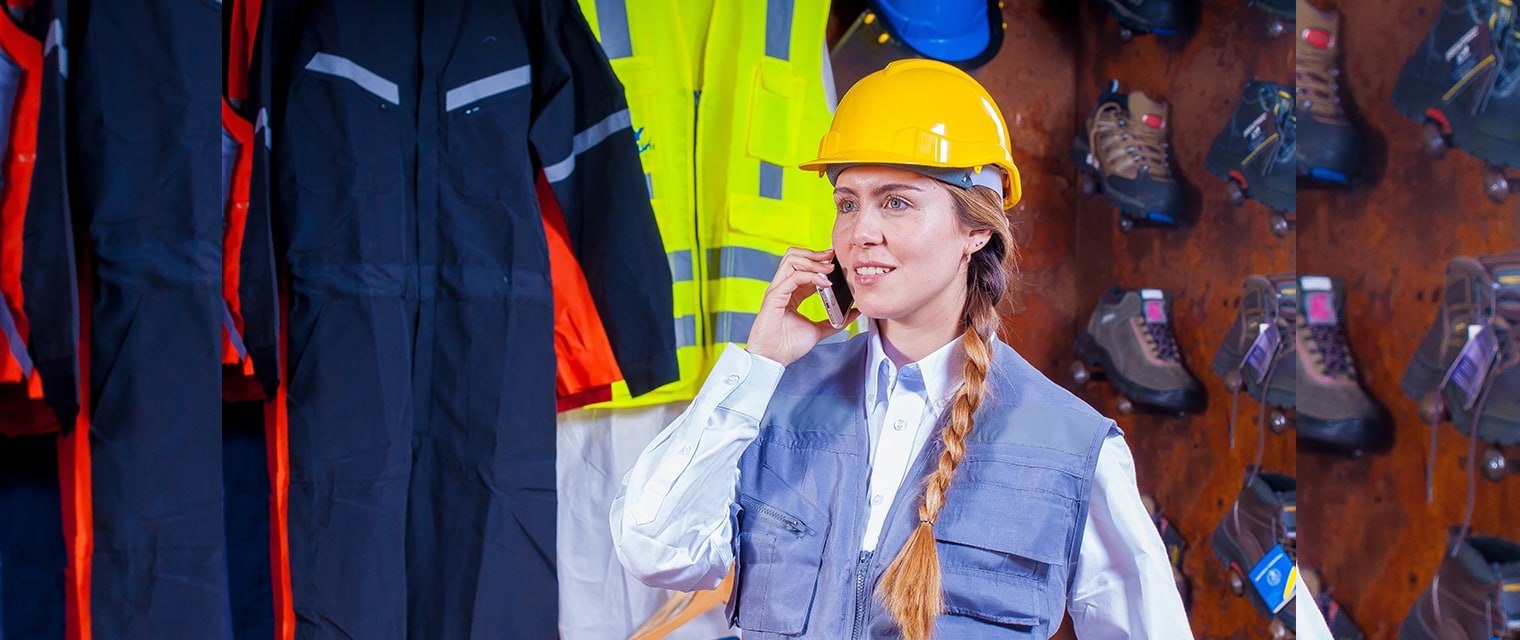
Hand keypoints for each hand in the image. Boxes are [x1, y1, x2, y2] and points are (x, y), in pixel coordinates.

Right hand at [744, 247, 860, 366]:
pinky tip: (825, 283)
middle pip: (794, 256)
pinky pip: (793, 277)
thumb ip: (835, 321)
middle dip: (815, 253)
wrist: (773, 360)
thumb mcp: (818, 330)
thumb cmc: (788, 346)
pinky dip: (811, 276)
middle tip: (833, 257)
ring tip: (830, 269)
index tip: (837, 261)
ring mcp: (777, 290)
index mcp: (790, 293)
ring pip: (792, 260)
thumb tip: (854, 313)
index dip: (819, 261)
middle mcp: (782, 288)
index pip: (803, 267)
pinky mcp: (774, 297)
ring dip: (813, 261)